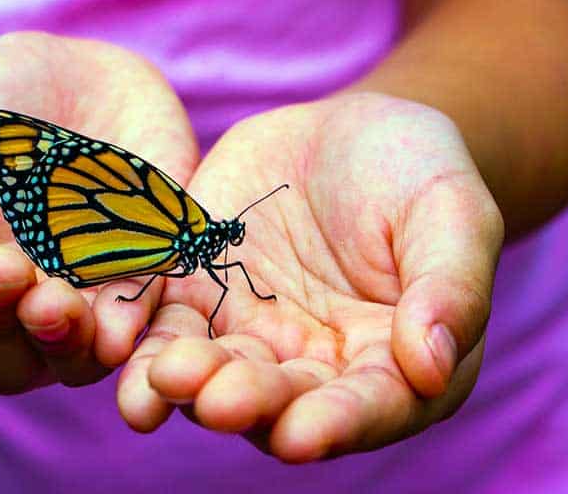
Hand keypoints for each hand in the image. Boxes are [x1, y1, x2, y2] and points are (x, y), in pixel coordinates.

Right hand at [0, 32, 198, 394]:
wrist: (50, 76)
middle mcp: (16, 317)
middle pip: (6, 366)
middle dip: (3, 331)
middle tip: (3, 270)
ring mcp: (82, 301)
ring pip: (76, 356)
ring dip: (66, 341)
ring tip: (56, 301)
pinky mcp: (143, 273)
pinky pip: (144, 313)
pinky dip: (133, 321)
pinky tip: (120, 322)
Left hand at [117, 92, 503, 461]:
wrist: (346, 133)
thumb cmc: (416, 173)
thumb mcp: (452, 214)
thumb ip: (450, 288)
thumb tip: (431, 365)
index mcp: (389, 362)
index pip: (366, 407)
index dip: (336, 424)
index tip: (302, 435)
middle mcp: (312, 364)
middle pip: (278, 399)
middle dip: (247, 403)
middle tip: (216, 401)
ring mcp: (248, 331)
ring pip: (212, 370)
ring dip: (184, 383)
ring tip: (160, 381)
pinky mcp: (198, 291)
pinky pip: (164, 320)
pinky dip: (139, 336)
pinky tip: (115, 344)